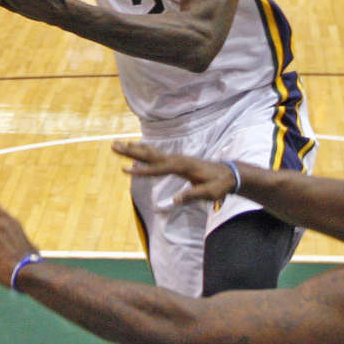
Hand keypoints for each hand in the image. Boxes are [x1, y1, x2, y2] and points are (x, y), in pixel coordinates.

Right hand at [112, 141, 236, 204]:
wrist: (229, 174)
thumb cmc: (219, 185)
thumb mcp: (209, 193)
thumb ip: (192, 196)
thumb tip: (175, 200)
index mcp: (182, 167)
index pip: (157, 169)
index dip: (141, 170)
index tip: (125, 169)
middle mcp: (177, 159)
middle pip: (149, 154)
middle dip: (130, 151)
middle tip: (113, 144)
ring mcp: (176, 158)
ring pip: (151, 152)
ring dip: (134, 148)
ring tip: (118, 144)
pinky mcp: (176, 161)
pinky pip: (156, 155)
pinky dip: (144, 151)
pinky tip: (136, 149)